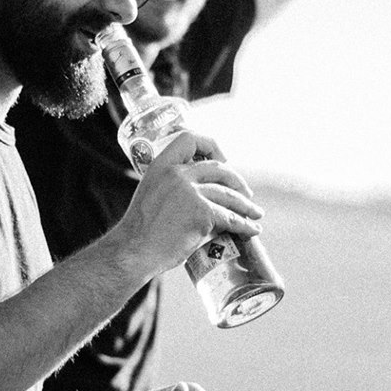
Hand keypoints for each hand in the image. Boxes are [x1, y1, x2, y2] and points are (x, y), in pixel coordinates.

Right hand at [116, 131, 263, 275]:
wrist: (134, 251)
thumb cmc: (141, 231)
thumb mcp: (151, 195)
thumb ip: (172, 188)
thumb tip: (200, 195)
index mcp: (161, 166)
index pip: (189, 139)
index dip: (210, 146)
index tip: (222, 159)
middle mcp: (177, 174)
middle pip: (218, 168)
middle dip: (236, 181)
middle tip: (245, 194)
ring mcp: (191, 192)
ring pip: (228, 194)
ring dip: (246, 206)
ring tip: (256, 214)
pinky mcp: (202, 212)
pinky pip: (230, 217)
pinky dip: (245, 225)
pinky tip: (252, 229)